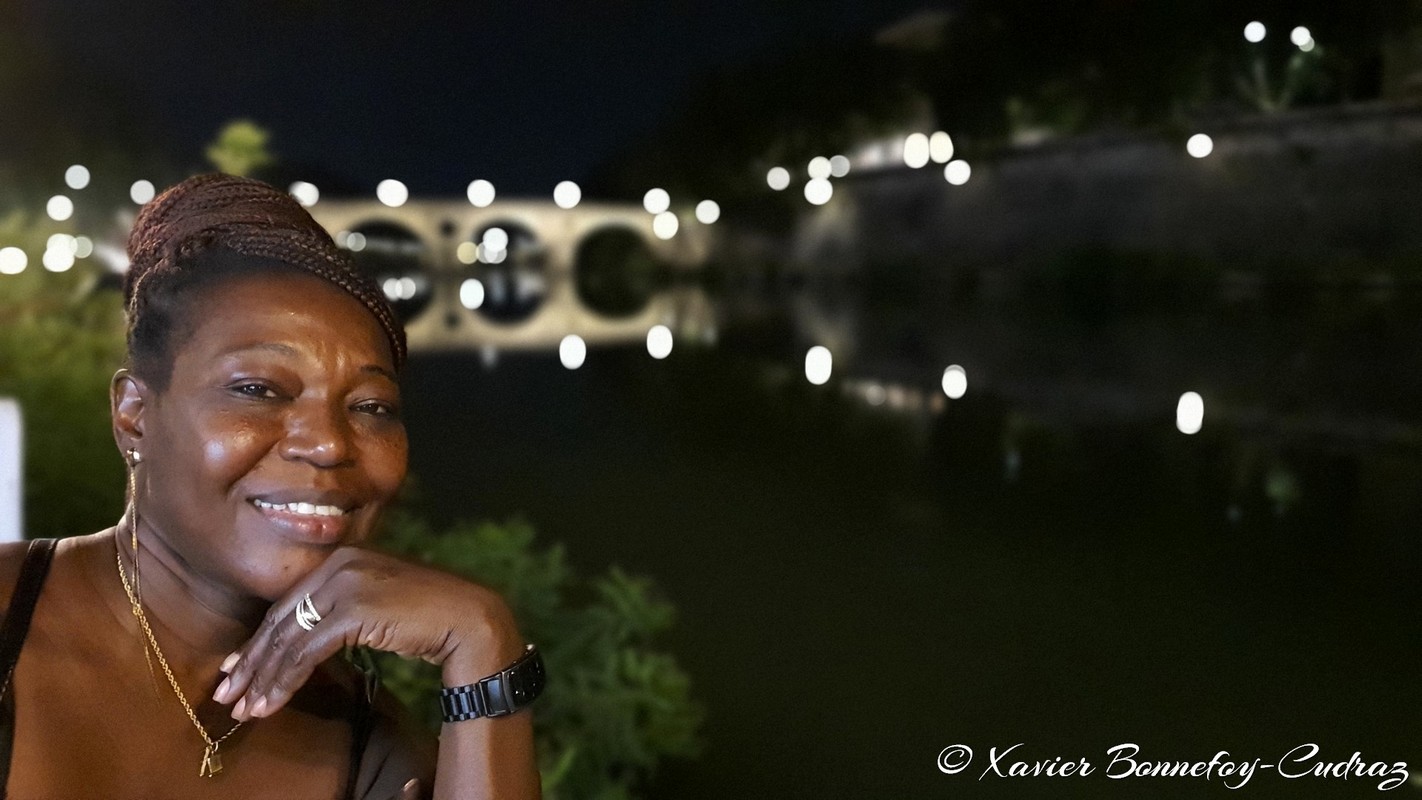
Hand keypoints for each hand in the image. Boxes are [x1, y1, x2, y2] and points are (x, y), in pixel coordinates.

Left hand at [212, 546, 524, 720]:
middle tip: (226, 694)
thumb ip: (346, 608)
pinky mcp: (352, 609)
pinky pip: (306, 652)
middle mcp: (340, 564)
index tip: (237, 668)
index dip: (259, 639)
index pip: (289, 603)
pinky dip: (284, 681)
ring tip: (246, 709)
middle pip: (281, 619)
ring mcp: (346, 584)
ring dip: (263, 679)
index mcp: (345, 556)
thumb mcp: (380, 604)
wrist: (469, 618)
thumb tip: (310, 639)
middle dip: (251, 662)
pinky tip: (272, 704)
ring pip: (288, 638)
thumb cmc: (431, 616)